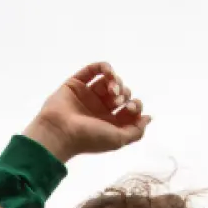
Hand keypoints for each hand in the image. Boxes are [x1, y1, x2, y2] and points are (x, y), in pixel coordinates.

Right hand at [24, 62, 150, 163]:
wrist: (60, 132)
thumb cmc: (88, 138)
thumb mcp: (118, 140)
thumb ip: (136, 132)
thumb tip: (148, 118)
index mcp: (108, 122)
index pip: (128, 108)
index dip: (135, 105)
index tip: (130, 109)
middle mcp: (98, 108)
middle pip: (121, 92)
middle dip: (125, 93)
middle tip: (119, 101)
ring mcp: (87, 95)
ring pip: (108, 80)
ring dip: (116, 81)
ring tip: (112, 90)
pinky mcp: (76, 84)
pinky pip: (93, 70)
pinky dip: (104, 67)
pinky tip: (108, 73)